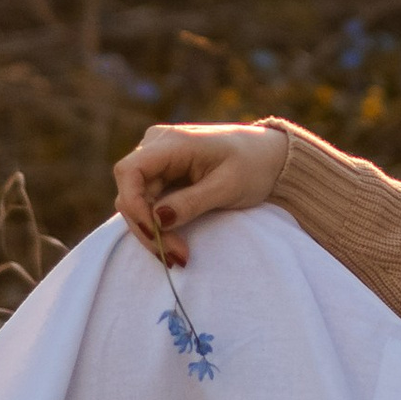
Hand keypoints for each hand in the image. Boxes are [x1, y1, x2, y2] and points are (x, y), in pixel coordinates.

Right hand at [113, 120, 290, 267]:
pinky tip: (173, 245)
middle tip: (175, 257)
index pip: (130, 171)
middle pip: (130, 191)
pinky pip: (149, 203)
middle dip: (147, 228)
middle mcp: (157, 146)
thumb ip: (191, 202)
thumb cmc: (252, 166)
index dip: (134, 204)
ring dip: (152, 232)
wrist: (270, 157)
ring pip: (136, 201)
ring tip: (178, 256)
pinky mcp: (163, 175)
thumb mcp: (227, 187)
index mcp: (172, 142)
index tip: (155, 233)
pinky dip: (158, 226)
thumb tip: (157, 220)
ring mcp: (158, 160)